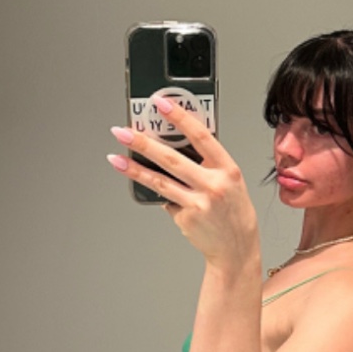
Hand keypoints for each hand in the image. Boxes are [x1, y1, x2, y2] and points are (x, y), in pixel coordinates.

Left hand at [108, 95, 259, 270]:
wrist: (237, 247)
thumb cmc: (233, 211)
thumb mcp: (229, 181)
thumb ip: (207, 163)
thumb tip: (173, 146)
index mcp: (228, 169)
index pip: (201, 136)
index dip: (180, 117)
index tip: (160, 103)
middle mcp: (214, 185)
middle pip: (172, 159)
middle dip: (143, 143)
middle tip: (123, 131)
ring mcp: (198, 203)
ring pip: (159, 181)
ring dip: (134, 168)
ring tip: (115, 158)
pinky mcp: (186, 218)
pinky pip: (165, 199)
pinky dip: (157, 192)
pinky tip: (152, 189)